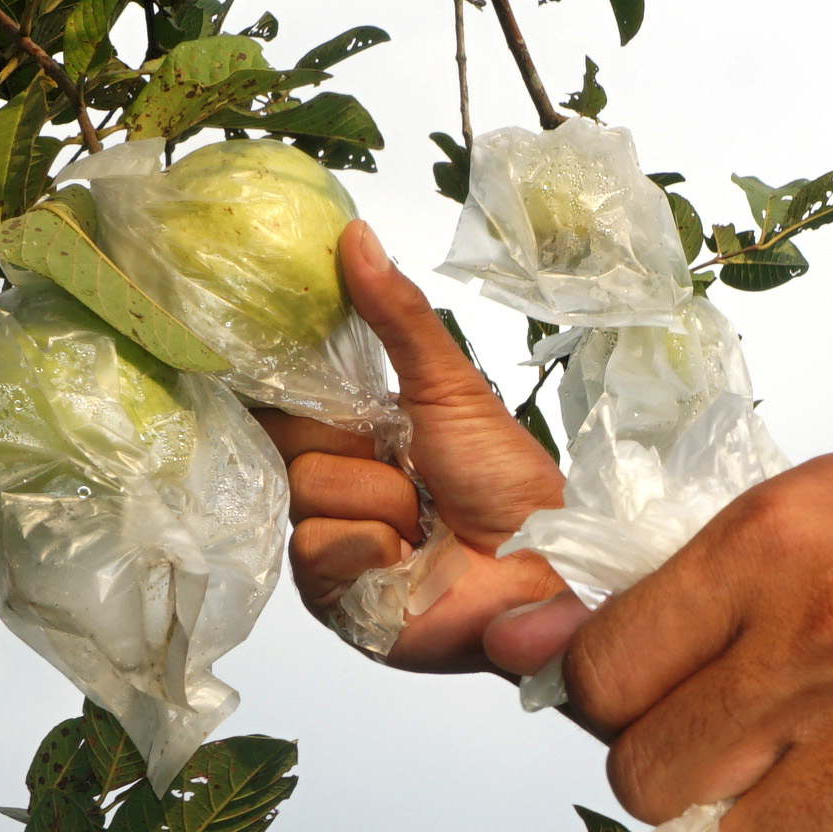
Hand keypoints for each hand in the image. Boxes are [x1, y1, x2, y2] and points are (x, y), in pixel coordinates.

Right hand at [251, 221, 574, 673]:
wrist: (545, 567)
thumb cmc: (507, 482)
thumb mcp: (450, 386)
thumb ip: (397, 316)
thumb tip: (356, 234)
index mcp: (357, 436)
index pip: (288, 400)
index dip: (290, 383)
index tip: (287, 360)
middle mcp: (336, 489)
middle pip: (291, 443)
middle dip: (360, 447)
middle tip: (410, 462)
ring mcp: (331, 544)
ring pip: (308, 494)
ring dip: (383, 503)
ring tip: (428, 522)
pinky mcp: (333, 597)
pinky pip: (318, 549)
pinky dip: (373, 548)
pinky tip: (410, 560)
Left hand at [557, 445, 832, 831]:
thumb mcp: (821, 511)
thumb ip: (686, 590)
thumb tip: (527, 655)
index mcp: (774, 547)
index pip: (606, 673)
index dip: (613, 709)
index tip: (650, 712)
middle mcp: (829, 639)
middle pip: (655, 781)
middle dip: (681, 787)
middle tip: (739, 763)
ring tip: (822, 802)